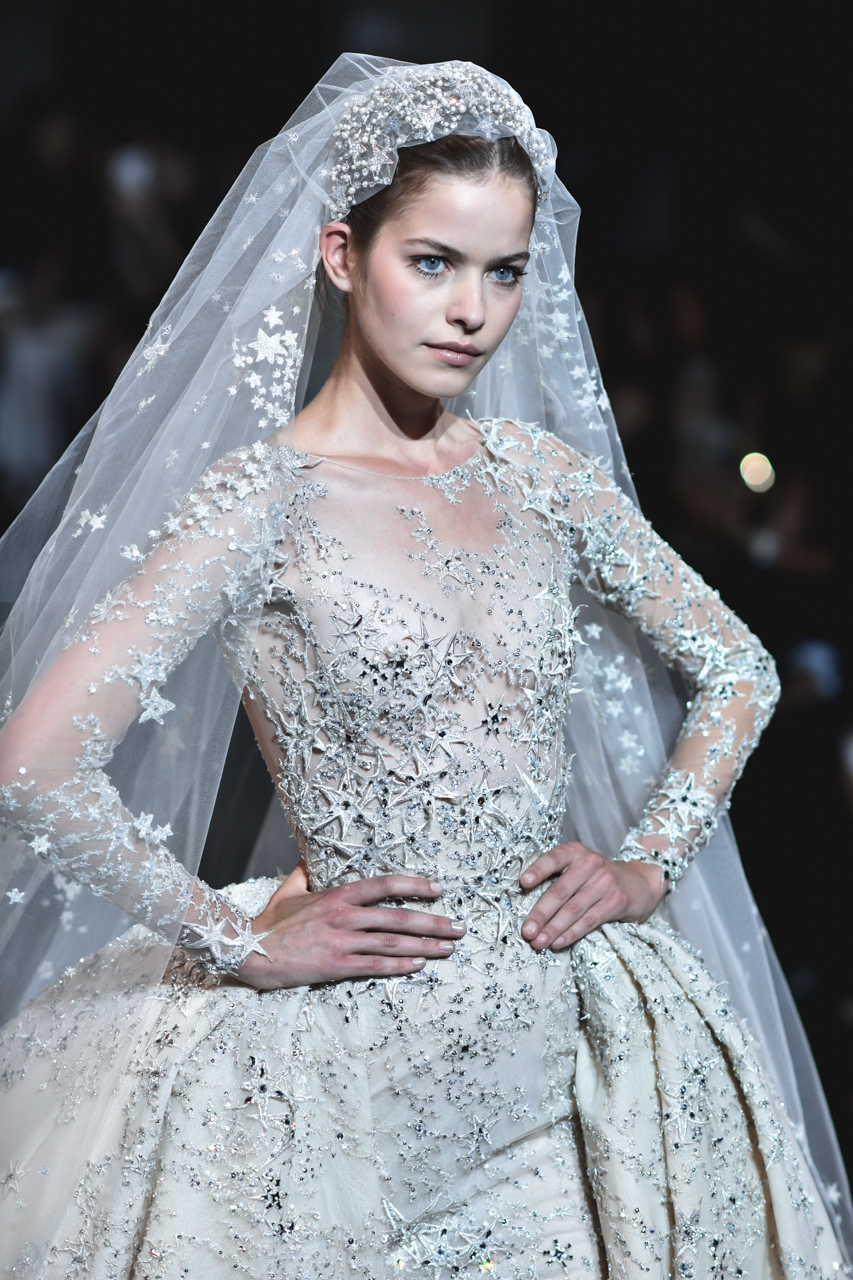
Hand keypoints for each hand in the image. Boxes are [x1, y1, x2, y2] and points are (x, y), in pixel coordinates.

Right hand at [236, 861, 464, 989]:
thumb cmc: (270, 922)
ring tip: (448, 949)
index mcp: (337, 895)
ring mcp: (342, 941)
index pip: (384, 884)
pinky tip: (419, 965)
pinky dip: (400, 965)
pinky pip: (375, 965)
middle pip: (398, 917)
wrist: (249, 950)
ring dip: (425, 946)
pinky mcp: (336, 965)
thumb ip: (305, 871)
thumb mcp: (289, 889)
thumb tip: (310, 854)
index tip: (438, 889)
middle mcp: (344, 916)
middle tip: (458, 927)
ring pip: (392, 942)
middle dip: (433, 922)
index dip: (414, 885)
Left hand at [519, 841, 665, 950]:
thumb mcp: (578, 866)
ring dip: (553, 929)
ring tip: (538, 942)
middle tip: (526, 931)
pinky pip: (589, 920)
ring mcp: (605, 882)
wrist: (639, 881)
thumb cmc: (597, 877)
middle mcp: (590, 864)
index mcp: (575, 852)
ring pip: (573, 909)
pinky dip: (571, 934)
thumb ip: (556, 876)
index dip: (537, 870)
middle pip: (560, 891)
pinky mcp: (616, 901)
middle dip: (540, 913)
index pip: (553, 859)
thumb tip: (525, 899)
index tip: (523, 883)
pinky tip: (558, 943)